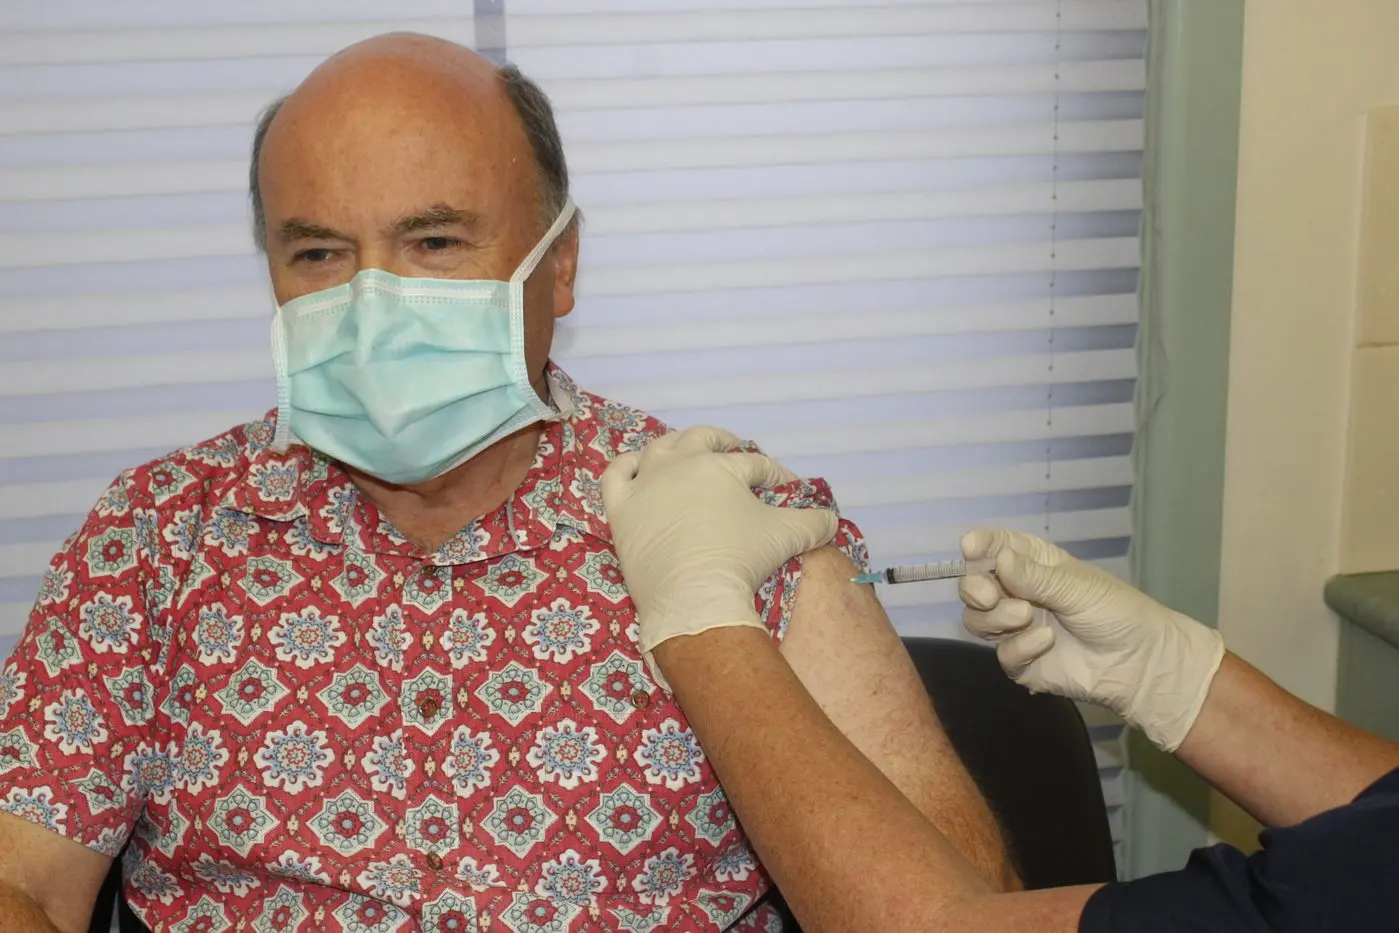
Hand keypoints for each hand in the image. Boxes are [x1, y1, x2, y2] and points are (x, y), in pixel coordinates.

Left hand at [601, 427, 836, 686]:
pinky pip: (616, 475)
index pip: (754, 463)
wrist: (693, 598)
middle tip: (735, 451)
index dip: (774, 474)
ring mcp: (646, 484)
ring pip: (658, 449)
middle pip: (702, 439)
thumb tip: (831, 518)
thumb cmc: (741, 561)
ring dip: (674, 446)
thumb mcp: (788, 537)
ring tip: (686, 453)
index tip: (785, 487)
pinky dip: (626, 467)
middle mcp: (681, 464)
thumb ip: (815, 522)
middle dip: (722, 442)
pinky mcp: (620, 509)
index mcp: (720, 466)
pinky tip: (636, 468)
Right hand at [958, 529, 1224, 751]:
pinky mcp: (1021, 661)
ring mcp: (1016, 628)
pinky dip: (1018, 646)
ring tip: (1026, 617)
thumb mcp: (1077, 587)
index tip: (970, 549)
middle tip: (990, 595)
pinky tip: (1045, 642)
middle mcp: (1018, 593)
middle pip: (974, 585)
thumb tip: (997, 560)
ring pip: (977, 620)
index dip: (979, 545)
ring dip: (996, 617)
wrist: (1139, 664)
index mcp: (1033, 564)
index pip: (995, 547)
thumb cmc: (1116, 612)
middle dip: (975, 588)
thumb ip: (1034, 577)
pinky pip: (1001, 653)